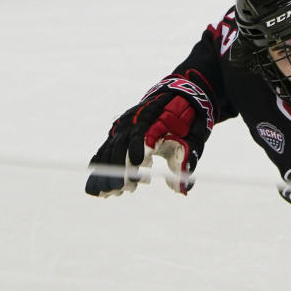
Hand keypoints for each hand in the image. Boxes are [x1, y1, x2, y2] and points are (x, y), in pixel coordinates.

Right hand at [85, 78, 212, 196]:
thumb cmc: (187, 121)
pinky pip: (105, 150)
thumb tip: (182, 190)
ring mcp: (123, 126)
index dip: (135, 150)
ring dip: (106, 171)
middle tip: (118, 189)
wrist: (179, 97)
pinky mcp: (117, 133)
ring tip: (108, 193)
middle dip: (117, 168)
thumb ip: (187, 161)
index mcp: (154, 119)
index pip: (140, 135)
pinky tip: (97, 186)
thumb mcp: (193, 139)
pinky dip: (101, 167)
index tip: (135, 166)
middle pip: (120, 144)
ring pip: (109, 149)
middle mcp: (133, 121)